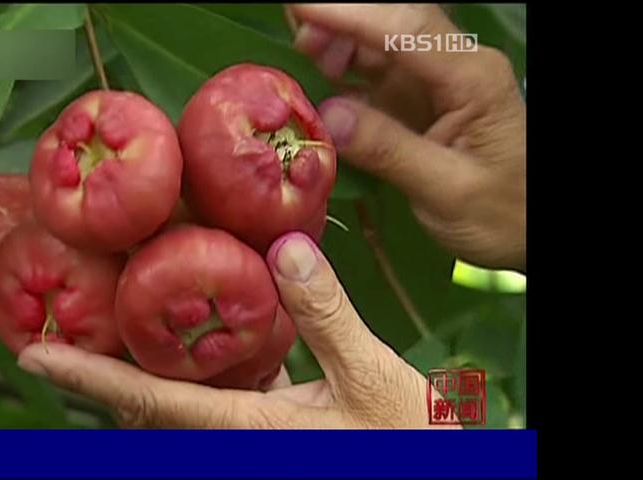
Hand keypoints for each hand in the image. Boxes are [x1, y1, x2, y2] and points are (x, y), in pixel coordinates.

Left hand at [18, 232, 455, 428]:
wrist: (433, 472)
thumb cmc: (407, 445)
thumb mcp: (372, 377)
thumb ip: (326, 315)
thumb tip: (285, 246)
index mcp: (245, 428)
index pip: (147, 400)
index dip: (86, 378)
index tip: (33, 356)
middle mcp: (235, 434)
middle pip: (151, 400)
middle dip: (109, 365)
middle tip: (76, 317)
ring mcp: (253, 433)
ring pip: (186, 395)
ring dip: (159, 358)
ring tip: (137, 308)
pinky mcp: (276, 426)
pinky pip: (225, 392)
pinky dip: (211, 360)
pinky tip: (226, 325)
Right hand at [290, 4, 525, 271]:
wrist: (530, 231)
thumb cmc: (503, 213)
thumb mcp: (448, 191)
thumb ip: (389, 151)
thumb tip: (328, 116)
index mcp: (471, 78)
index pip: (406, 28)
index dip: (350, 14)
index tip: (301, 8)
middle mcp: (452, 68)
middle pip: (390, 24)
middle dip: (339, 22)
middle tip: (295, 40)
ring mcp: (432, 84)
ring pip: (377, 45)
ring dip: (337, 46)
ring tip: (301, 61)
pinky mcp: (415, 105)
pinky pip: (372, 79)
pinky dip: (341, 78)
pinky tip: (318, 87)